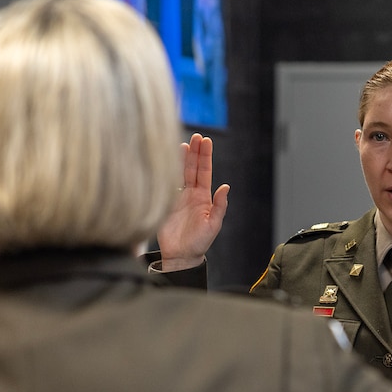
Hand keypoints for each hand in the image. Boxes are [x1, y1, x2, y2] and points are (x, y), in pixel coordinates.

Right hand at [157, 133, 229, 270]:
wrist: (181, 255)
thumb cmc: (199, 243)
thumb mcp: (213, 225)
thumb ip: (219, 206)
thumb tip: (226, 187)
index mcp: (204, 198)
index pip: (204, 172)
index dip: (205, 157)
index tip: (205, 141)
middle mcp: (192, 195)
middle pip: (193, 168)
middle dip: (195, 152)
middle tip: (196, 136)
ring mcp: (178, 198)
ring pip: (181, 174)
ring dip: (183, 159)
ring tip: (184, 143)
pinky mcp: (166, 203)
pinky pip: (167, 184)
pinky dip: (168, 172)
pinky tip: (167, 161)